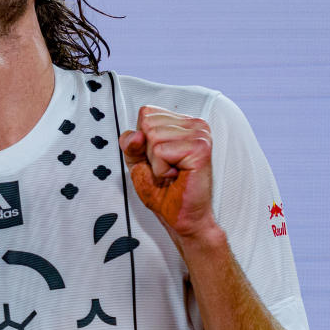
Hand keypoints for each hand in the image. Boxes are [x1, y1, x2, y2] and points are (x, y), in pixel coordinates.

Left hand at [120, 105, 218, 241]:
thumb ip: (130, 143)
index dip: (142, 139)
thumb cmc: (165, 191)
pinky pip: (160, 151)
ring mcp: (200, 134)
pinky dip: (161, 169)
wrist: (180, 216)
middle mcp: (194, 125)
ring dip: (156, 162)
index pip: (146, 113)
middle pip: (148, 123)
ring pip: (153, 136)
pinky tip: (176, 175)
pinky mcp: (200, 148)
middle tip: (166, 167)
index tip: (158, 158)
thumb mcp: (137, 162)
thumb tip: (136, 135)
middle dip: (148, 151)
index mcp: (182, 123)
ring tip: (171, 172)